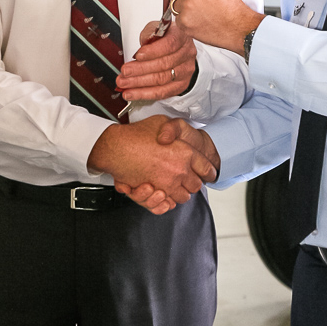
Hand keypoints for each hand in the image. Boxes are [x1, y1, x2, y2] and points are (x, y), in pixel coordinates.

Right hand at [88, 114, 216, 212]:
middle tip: (188, 179)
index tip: (209, 174)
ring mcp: (168, 183)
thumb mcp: (163, 121)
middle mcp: (180, 169)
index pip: (207, 168)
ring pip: (183, 197)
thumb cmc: (137, 133)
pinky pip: (168, 204)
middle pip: (196, 185)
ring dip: (180, 193)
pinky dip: (167, 202)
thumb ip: (175, 129)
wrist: (117, 147)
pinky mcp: (155, 193)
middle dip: (194, 184)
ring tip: (175, 186)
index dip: (209, 172)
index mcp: (186, 152)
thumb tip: (180, 137)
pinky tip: (164, 194)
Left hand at [117, 22, 196, 101]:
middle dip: (141, 69)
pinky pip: (162, 92)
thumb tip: (138, 53)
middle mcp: (186, 54)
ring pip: (162, 80)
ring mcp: (185, 70)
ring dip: (140, 83)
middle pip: (164, 64)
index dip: (152, 51)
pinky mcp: (181, 85)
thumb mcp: (155, 30)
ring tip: (124, 83)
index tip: (137, 56)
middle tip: (125, 72)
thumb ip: (148, 37)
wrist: (177, 50)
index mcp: (181, 36)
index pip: (169, 45)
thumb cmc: (164, 39)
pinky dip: (145, 94)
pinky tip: (132, 93)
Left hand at [162, 0, 263, 53]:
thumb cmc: (231, 9)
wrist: (238, 27)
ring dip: (182, 11)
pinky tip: (199, 22)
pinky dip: (186, 23)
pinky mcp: (184, 20)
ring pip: (174, 7)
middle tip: (194, 5)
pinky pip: (178, 20)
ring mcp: (186, 5)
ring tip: (200, 14)